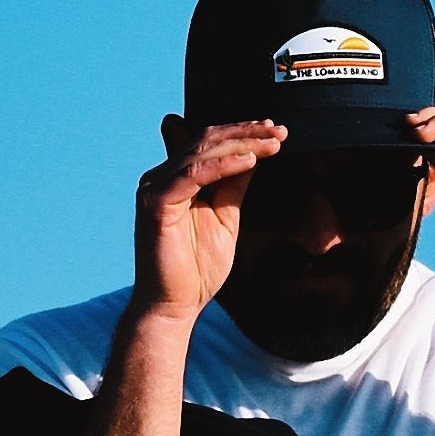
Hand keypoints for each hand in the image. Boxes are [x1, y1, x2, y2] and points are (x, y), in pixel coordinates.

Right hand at [131, 119, 284, 323]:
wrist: (174, 307)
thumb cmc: (196, 270)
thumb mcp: (225, 218)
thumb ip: (232, 187)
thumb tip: (251, 156)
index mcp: (174, 179)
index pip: (208, 142)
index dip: (241, 131)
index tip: (274, 129)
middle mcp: (160, 178)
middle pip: (206, 140)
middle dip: (246, 132)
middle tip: (280, 130)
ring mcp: (154, 189)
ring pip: (202, 152)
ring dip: (242, 144)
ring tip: (273, 144)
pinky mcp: (156, 204)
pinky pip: (193, 175)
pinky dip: (224, 165)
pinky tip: (250, 161)